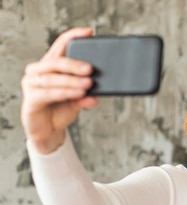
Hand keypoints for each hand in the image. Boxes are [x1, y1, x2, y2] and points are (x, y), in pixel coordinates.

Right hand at [20, 27, 97, 153]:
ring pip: (53, 78)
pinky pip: (49, 93)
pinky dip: (65, 93)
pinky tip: (77, 94)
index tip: (89, 32)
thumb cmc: (60, 110)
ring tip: (88, 85)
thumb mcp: (78, 101)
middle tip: (91, 69)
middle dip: (75, 64)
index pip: (60, 45)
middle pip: (56, 61)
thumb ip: (86, 95)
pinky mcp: (31, 98)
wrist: (48, 131)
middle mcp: (38, 71)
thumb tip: (97, 95)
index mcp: (50, 65)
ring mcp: (31, 83)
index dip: (74, 36)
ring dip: (72, 81)